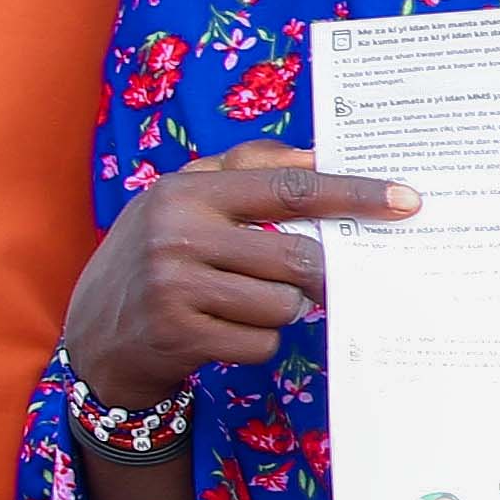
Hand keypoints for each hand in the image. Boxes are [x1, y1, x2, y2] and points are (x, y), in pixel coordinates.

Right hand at [61, 140, 416, 413]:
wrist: (95, 335)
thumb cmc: (156, 256)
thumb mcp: (184, 198)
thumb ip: (246, 168)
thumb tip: (316, 156)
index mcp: (187, 190)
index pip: (290, 188)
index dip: (354, 195)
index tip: (405, 200)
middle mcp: (177, 232)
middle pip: (297, 256)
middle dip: (317, 275)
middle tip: (311, 282)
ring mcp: (175, 285)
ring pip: (283, 303)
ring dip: (281, 311)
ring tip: (243, 306)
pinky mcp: (179, 333)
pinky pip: (261, 343)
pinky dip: (256, 343)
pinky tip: (224, 333)